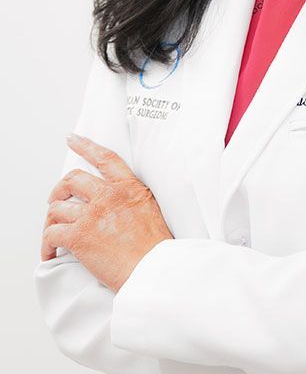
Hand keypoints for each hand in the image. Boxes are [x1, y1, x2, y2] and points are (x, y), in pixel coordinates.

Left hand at [41, 134, 173, 293]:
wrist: (152, 269)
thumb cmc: (155, 247)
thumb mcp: (151, 209)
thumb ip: (132, 199)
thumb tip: (120, 205)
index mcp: (128, 187)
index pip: (104, 157)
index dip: (85, 146)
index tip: (73, 140)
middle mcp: (108, 195)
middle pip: (72, 180)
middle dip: (59, 189)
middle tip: (55, 198)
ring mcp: (92, 215)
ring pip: (58, 208)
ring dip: (51, 220)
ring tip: (53, 231)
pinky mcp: (79, 236)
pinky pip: (52, 234)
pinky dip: (47, 244)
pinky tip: (51, 252)